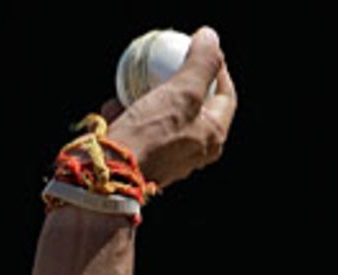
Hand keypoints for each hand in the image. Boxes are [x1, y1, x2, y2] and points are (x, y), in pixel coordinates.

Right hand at [106, 27, 236, 190]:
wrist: (111, 174)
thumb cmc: (152, 133)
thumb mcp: (184, 91)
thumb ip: (203, 63)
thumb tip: (211, 39)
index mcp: (213, 138)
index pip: (226, 95)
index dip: (217, 67)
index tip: (200, 48)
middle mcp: (195, 152)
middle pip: (194, 104)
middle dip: (178, 79)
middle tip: (168, 60)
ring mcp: (169, 158)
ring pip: (163, 116)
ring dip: (148, 96)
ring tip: (135, 82)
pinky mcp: (144, 161)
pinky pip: (140, 131)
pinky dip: (129, 116)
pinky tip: (115, 105)